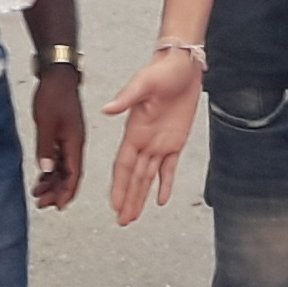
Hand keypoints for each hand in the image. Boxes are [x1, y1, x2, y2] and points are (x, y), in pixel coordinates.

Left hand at [30, 67, 86, 209]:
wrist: (57, 76)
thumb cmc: (53, 95)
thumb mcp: (46, 123)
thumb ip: (46, 148)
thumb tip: (47, 170)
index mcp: (74, 142)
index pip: (73, 174)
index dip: (66, 192)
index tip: (58, 206)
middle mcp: (74, 144)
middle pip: (68, 175)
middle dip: (56, 191)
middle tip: (41, 204)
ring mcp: (69, 139)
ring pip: (62, 168)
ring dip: (51, 182)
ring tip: (37, 194)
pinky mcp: (62, 134)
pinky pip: (57, 158)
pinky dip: (50, 170)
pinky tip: (41, 177)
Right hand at [102, 47, 204, 223]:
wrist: (182, 65)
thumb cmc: (161, 71)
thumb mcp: (143, 83)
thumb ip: (126, 99)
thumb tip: (106, 110)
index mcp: (134, 131)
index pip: (124, 165)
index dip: (120, 186)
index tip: (115, 205)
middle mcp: (144, 141)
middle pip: (134, 177)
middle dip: (128, 199)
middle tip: (123, 221)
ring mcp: (159, 143)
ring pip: (147, 177)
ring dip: (140, 197)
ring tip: (132, 216)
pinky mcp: (175, 140)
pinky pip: (169, 168)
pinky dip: (164, 184)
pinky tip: (160, 200)